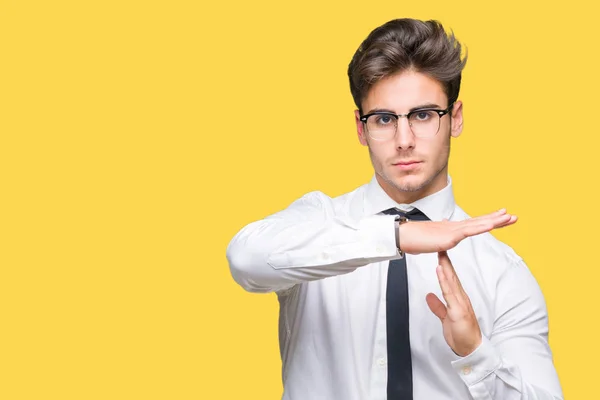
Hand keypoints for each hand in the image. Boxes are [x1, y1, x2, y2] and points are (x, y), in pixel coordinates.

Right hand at [399, 209, 515, 254]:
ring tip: (509, 217)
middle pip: (480, 222)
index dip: (488, 220)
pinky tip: (492, 224)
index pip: (474, 224)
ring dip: (495, 220)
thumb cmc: (415, 239)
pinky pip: (469, 230)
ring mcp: (453, 230)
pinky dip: (482, 226)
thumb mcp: (431, 240)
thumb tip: (442, 240)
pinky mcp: (450, 236)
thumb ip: (439, 239)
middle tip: (513, 215)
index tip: (501, 217)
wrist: (403, 237)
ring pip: (478, 224)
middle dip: (497, 219)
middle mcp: (454, 227)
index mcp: (452, 229)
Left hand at [426, 251, 481, 356]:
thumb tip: (429, 296)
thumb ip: (438, 306)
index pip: (450, 279)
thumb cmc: (461, 333)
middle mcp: (460, 298)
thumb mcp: (446, 317)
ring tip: (440, 254)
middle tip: (441, 246)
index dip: (445, 266)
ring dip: (445, 267)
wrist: (470, 348)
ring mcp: (460, 303)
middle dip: (446, 261)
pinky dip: (444, 280)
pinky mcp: (458, 310)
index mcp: (458, 299)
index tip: (440, 254)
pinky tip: (440, 271)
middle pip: (452, 276)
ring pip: (451, 281)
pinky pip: (449, 293)